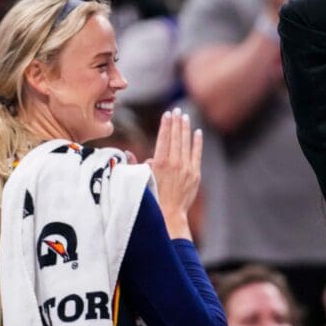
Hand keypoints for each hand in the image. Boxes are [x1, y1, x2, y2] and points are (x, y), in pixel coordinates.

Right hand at [147, 109, 202, 238]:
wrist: (169, 215)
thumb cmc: (151, 199)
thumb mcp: (140, 180)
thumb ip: (135, 165)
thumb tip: (128, 153)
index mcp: (160, 163)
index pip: (163, 138)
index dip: (166, 125)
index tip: (167, 114)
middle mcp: (174, 163)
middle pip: (176, 137)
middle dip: (176, 122)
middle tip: (176, 110)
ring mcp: (186, 168)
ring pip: (186, 143)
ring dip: (185, 129)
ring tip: (185, 117)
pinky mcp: (195, 174)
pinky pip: (197, 154)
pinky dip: (197, 142)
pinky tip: (197, 132)